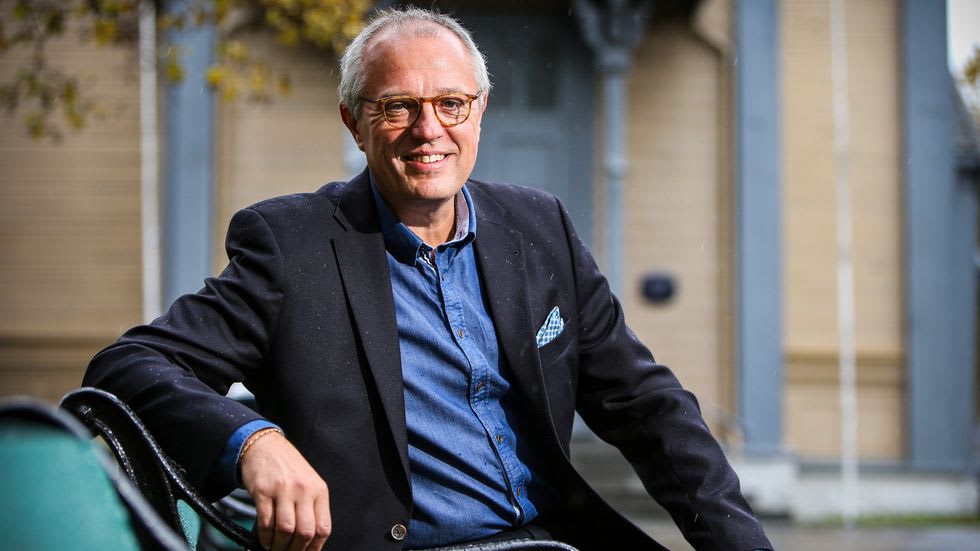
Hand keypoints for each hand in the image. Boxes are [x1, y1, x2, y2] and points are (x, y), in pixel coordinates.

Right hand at [240, 431, 330, 550]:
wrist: (265, 446)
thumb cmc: (288, 468)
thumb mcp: (309, 483)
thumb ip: (312, 508)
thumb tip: (309, 541)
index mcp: (319, 491)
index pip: (323, 528)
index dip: (315, 548)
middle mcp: (303, 490)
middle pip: (305, 532)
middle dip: (296, 550)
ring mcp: (283, 490)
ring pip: (286, 530)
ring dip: (279, 546)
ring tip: (275, 548)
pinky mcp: (263, 491)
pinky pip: (266, 522)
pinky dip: (265, 537)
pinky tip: (265, 540)